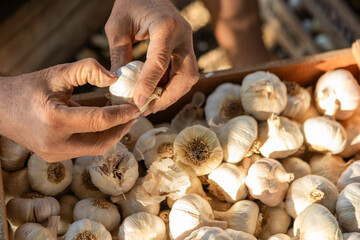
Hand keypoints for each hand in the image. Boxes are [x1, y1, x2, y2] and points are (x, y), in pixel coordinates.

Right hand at [0, 59, 139, 161]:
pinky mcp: (55, 157)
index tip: (136, 106)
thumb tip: (115, 78)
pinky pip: (85, 149)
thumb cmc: (27, 88)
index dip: (122, 114)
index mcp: (54, 120)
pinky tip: (105, 123)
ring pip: (95, 148)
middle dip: (122, 129)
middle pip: (102, 142)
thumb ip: (87, 70)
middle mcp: (55, 143)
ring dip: (112, 134)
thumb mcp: (57, 73)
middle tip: (134, 114)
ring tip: (123, 117)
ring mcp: (54, 154)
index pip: (100, 121)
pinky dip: (98, 136)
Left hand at [105, 0, 198, 113]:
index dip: (149, 84)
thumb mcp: (117, 26)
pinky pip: (182, 74)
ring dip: (171, 95)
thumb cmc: (131, 4)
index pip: (160, 61)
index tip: (138, 101)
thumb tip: (118, 85)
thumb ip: (119, 55)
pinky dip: (169, 87)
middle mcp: (183, 36)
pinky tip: (154, 93)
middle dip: (169, 96)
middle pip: (186, 75)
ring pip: (188, 78)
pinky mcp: (185, 50)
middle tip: (148, 108)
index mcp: (166, 26)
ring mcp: (187, 43)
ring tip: (149, 105)